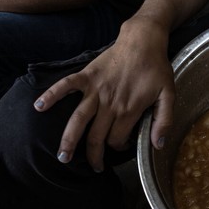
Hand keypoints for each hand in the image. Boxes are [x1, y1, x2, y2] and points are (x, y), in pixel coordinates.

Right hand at [33, 17, 173, 170]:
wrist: (143, 41)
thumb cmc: (156, 68)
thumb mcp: (169, 95)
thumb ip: (164, 121)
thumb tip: (158, 145)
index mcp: (130, 110)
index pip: (117, 139)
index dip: (118, 148)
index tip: (119, 147)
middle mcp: (110, 103)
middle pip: (97, 137)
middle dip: (94, 156)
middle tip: (94, 167)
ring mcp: (96, 90)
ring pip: (79, 120)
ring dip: (69, 140)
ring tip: (62, 157)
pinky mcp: (87, 76)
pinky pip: (66, 86)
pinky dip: (52, 95)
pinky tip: (39, 107)